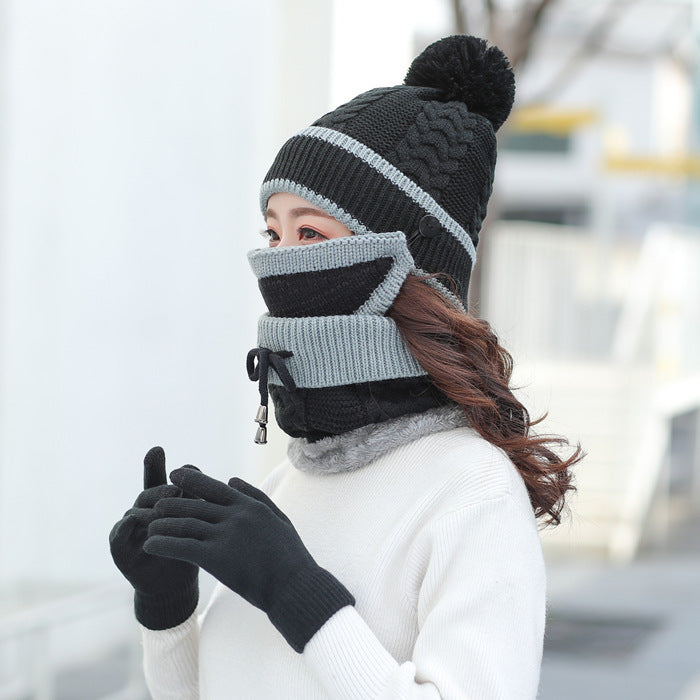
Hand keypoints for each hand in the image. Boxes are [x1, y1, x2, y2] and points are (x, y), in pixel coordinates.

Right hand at [109, 447, 199, 629]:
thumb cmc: (191, 546)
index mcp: (161, 501)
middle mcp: (142, 510)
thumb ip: (204, 501)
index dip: (154, 464)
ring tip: (161, 510)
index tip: (157, 449)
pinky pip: (118, 537)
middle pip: (149, 494)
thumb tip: (228, 480)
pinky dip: (124, 529)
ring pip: (136, 513)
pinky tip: (132, 522)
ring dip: (148, 510)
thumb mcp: (199, 522)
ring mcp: (129, 529)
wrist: (174, 585)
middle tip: (174, 490)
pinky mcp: (120, 550)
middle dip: (160, 491)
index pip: (158, 479)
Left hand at [144, 468, 353, 651]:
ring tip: (149, 524)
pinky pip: (183, 547)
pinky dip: (164, 544)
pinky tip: (150, 545)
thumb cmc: (290, 555)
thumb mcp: (277, 518)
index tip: (175, 475)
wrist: (294, 586)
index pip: (213, 487)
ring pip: (185, 524)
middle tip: (154, 502)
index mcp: (249, 505)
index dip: (191, 480)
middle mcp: (235, 515)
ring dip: (163, 523)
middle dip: (171, 502)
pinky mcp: (216, 558)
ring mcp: (225, 535)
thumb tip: (231, 479)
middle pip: (195, 505)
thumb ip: (255, 496)